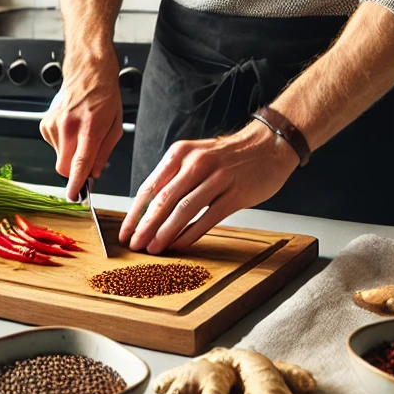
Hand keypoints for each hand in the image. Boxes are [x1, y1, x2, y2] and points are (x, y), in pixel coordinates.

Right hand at [39, 52, 123, 200]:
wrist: (88, 72)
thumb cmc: (104, 96)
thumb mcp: (115, 126)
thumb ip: (104, 153)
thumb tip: (94, 173)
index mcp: (90, 127)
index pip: (79, 162)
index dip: (76, 182)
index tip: (74, 196)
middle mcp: (68, 126)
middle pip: (64, 167)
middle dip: (74, 171)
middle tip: (86, 160)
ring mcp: (54, 124)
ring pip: (58, 157)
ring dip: (70, 154)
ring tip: (81, 133)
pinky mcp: (45, 123)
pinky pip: (53, 146)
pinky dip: (62, 144)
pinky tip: (71, 128)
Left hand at [118, 122, 298, 253]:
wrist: (268, 145)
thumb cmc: (228, 155)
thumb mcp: (195, 156)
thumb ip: (174, 178)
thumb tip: (149, 209)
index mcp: (180, 153)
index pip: (150, 186)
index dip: (135, 212)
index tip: (125, 230)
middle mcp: (196, 163)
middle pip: (163, 200)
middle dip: (145, 226)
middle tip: (135, 244)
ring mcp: (217, 178)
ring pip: (184, 210)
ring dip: (165, 233)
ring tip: (153, 248)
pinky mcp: (235, 194)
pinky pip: (207, 218)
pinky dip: (191, 234)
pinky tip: (180, 245)